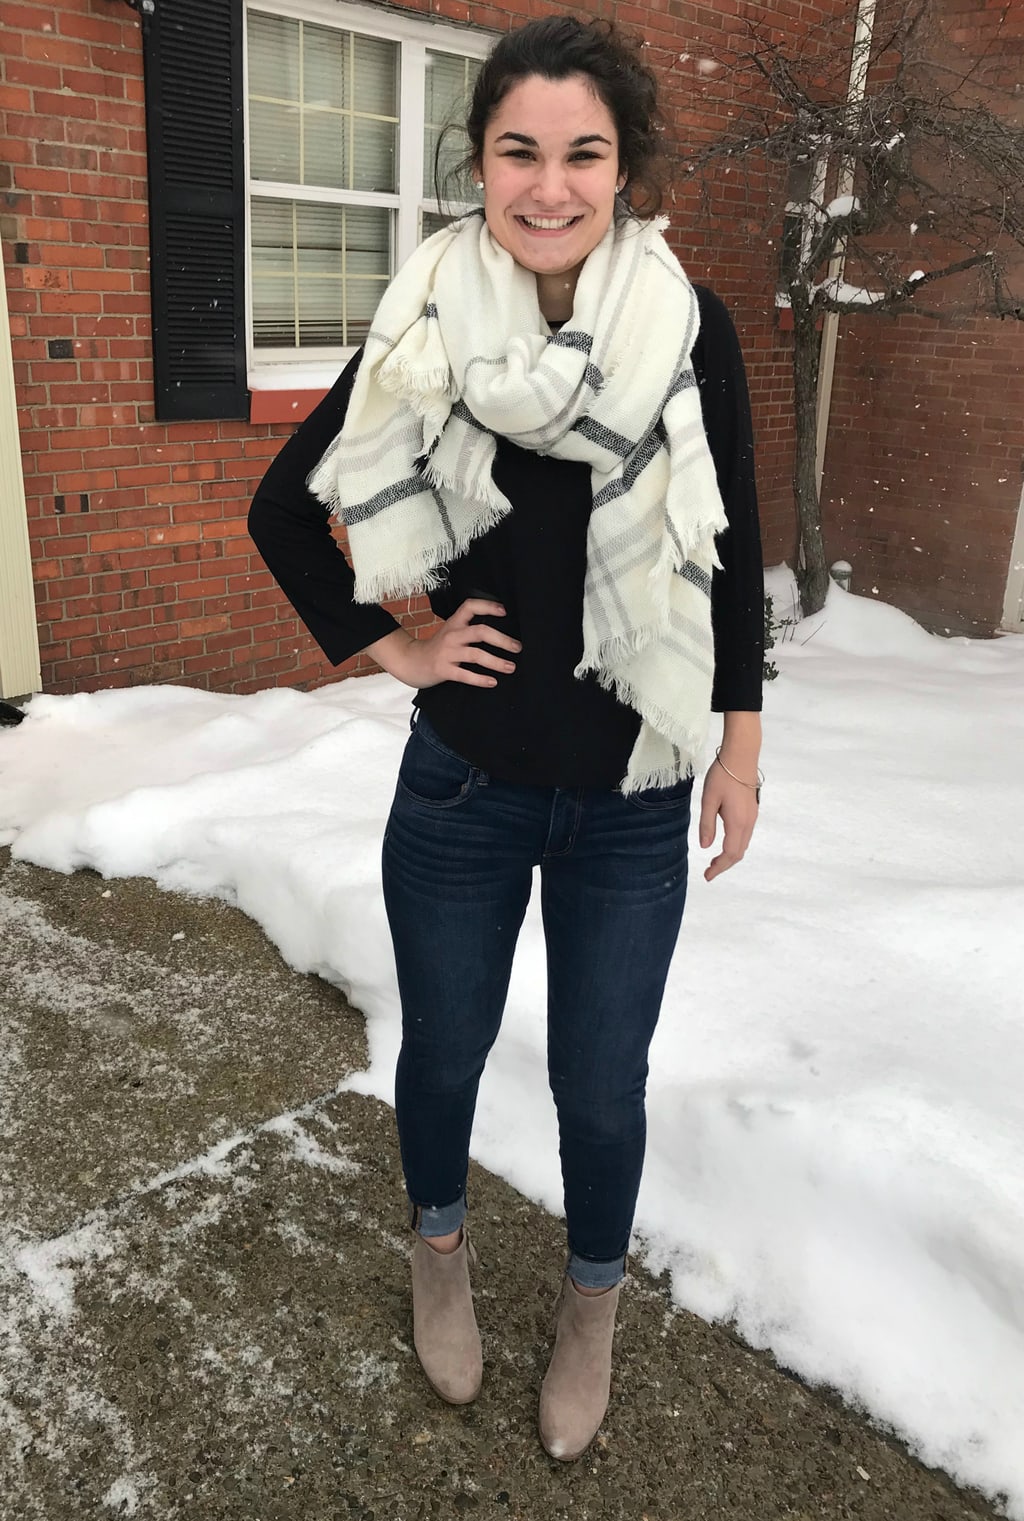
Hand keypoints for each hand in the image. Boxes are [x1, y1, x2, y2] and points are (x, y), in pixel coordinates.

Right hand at [368, 600, 520, 689]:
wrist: (411, 662)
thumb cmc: (438, 648)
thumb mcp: (451, 632)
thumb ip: (468, 629)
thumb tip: (499, 633)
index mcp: (454, 623)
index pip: (470, 606)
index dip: (488, 606)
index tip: (504, 611)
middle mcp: (452, 635)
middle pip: (480, 632)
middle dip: (502, 640)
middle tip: (518, 647)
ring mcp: (447, 653)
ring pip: (476, 655)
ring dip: (496, 662)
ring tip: (511, 667)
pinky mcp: (443, 670)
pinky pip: (465, 675)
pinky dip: (480, 679)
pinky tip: (493, 681)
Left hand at [699, 753, 758, 882]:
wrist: (741, 755)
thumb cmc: (722, 775)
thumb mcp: (708, 799)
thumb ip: (707, 824)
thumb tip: (705, 847)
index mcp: (737, 822)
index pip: (730, 854)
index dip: (719, 868)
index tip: (707, 876)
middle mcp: (748, 823)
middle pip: (739, 852)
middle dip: (724, 864)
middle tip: (708, 871)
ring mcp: (752, 816)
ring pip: (743, 844)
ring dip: (730, 855)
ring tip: (714, 860)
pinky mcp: (752, 810)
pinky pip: (745, 835)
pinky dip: (735, 845)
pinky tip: (724, 842)